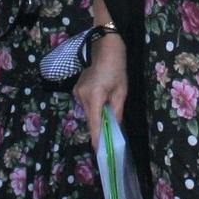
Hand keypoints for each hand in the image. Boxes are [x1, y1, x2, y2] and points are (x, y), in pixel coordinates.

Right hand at [74, 34, 127, 148]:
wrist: (104, 46)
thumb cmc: (116, 67)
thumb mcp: (121, 91)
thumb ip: (117, 110)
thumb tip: (115, 126)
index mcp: (94, 97)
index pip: (94, 124)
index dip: (97, 138)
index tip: (98, 152)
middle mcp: (81, 96)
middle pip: (91, 119)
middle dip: (99, 127)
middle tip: (109, 136)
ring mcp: (77, 92)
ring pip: (88, 112)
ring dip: (97, 115)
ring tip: (109, 110)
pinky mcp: (77, 89)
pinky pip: (86, 104)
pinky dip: (94, 107)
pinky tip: (102, 100)